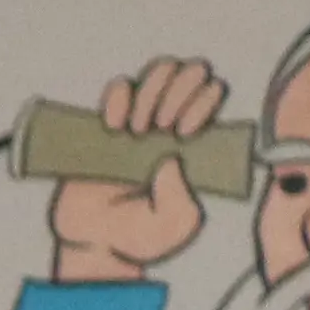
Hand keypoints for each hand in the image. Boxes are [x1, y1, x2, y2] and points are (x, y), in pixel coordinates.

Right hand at [51, 56, 221, 281]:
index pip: (214, 93)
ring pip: (161, 68)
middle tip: (161, 128)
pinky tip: (113, 127)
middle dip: (179, 91)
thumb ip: (181, 197)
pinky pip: (119, 86)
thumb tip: (170, 158)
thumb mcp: (176, 224)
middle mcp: (176, 119)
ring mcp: (142, 115)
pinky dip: (118, 99)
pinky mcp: (108, 119)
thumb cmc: (141, 233)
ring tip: (136, 131)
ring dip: (152, 92)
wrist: (94, 241)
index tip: (183, 134)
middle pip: (193, 70)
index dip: (203, 101)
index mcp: (199, 138)